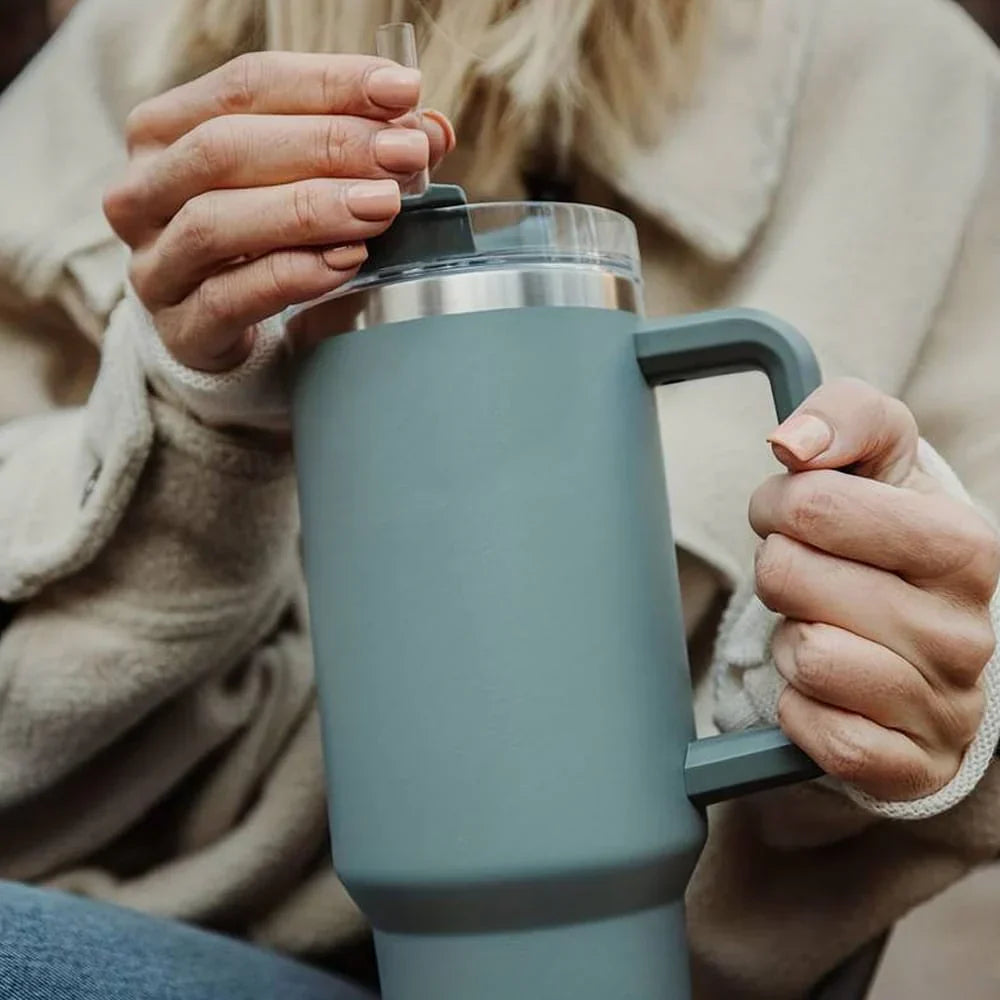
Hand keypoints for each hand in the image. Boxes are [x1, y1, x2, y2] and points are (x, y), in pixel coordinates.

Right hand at [103, 52, 454, 371]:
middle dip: (327, 145)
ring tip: (382, 206)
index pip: (246, 84)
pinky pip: (231, 296)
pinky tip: (348, 261)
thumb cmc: (265, 240)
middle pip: (226, 146)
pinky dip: (294, 274)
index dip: (328, 82)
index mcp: (166, 130)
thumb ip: (362, 152)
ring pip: (216, 221)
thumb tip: (430, 129)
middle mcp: (143, 190)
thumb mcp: (306, 182)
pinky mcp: (180, 327)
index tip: (402, 91)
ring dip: (310, 209)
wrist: (226, 331)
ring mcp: (154, 263)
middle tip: (403, 155)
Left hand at [749, 378, 999, 800]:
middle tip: (805, 578)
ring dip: (790, 640)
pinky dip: (798, 707)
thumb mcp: (878, 459)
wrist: (916, 642)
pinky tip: (826, 689)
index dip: (778, 504)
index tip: (792, 516)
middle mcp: (967, 632)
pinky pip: (816, 734)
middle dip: (777, 570)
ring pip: (806, 657)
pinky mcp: (909, 768)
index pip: (813, 503)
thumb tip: (793, 443)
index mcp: (965, 545)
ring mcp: (945, 708)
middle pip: (791, 576)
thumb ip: (844, 418)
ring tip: (823, 631)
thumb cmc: (885, 541)